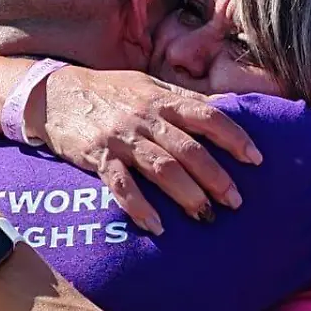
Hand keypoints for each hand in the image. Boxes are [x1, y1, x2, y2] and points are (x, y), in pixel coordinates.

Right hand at [35, 67, 262, 234]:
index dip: (234, 136)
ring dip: (186, 194)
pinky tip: (156, 225)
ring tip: (205, 216)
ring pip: (161, 168)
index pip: (207, 115)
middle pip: (188, 148)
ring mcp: (121, 138)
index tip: (256, 159)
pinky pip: (121, 185)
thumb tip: (228, 107)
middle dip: (215, 176)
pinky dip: (139, 206)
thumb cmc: (110, 92)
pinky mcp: (97, 156)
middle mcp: (145, 117)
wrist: (54, 93)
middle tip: (235, 202)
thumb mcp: (148, 85)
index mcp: (162, 99)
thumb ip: (183, 100)